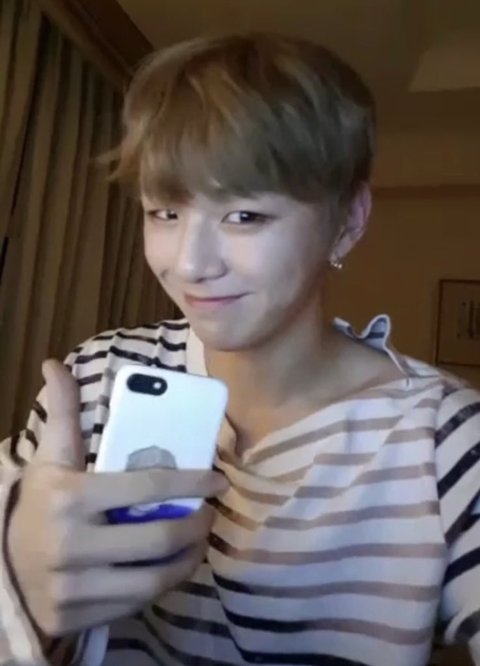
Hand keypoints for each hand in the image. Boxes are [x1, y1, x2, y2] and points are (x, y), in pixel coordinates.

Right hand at [8, 360, 226, 636]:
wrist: (1, 567)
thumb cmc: (38, 506)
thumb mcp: (48, 459)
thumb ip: (61, 413)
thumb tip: (53, 364)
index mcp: (69, 497)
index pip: (147, 487)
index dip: (192, 482)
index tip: (217, 480)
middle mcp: (70, 544)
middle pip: (158, 538)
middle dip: (197, 525)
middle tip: (209, 513)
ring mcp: (72, 587)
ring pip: (152, 578)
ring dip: (188, 559)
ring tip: (198, 541)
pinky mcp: (75, 618)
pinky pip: (135, 603)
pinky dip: (162, 585)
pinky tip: (171, 567)